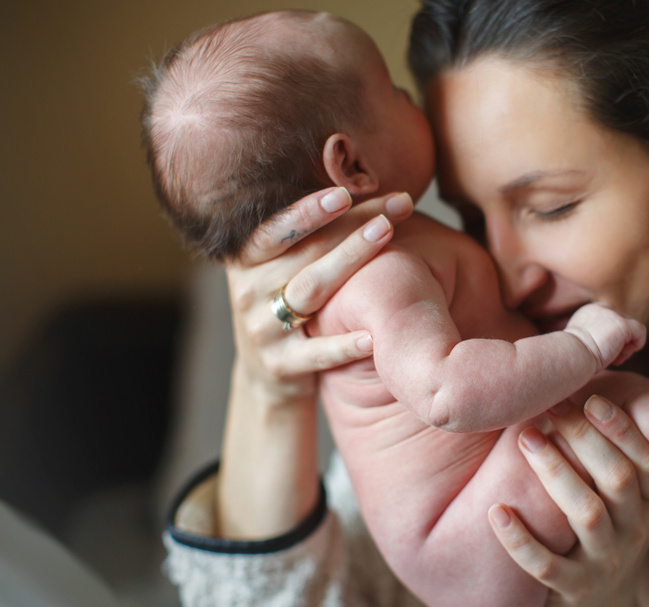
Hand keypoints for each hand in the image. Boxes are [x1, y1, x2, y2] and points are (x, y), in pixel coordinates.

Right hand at [225, 187, 413, 397]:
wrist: (269, 375)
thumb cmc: (290, 305)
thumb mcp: (285, 268)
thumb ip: (310, 235)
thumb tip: (359, 180)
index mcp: (248, 258)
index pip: (279, 227)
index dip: (309, 210)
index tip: (346, 193)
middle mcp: (249, 289)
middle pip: (305, 253)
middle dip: (350, 229)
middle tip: (391, 213)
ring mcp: (262, 328)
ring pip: (310, 290)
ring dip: (350, 263)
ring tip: (386, 239)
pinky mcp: (280, 365)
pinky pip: (315, 352)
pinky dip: (344, 344)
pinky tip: (374, 335)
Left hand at [488, 395, 648, 606]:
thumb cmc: (603, 538)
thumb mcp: (622, 502)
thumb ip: (608, 457)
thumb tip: (575, 385)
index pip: (648, 460)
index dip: (621, 428)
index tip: (590, 396)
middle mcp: (635, 532)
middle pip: (618, 479)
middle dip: (583, 438)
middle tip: (546, 407)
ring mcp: (607, 563)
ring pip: (587, 514)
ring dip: (555, 472)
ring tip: (526, 438)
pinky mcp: (575, 590)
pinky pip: (546, 565)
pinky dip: (520, 539)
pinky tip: (496, 511)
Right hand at [564, 304, 646, 368]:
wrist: (569, 356)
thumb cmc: (572, 357)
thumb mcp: (583, 341)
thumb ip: (596, 335)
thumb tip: (611, 344)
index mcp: (590, 311)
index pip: (612, 321)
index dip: (612, 339)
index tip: (603, 353)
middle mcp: (602, 308)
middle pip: (624, 324)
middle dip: (621, 343)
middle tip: (611, 359)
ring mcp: (613, 314)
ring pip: (633, 330)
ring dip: (626, 347)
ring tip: (613, 359)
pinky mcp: (622, 324)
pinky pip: (641, 333)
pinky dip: (635, 347)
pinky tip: (619, 357)